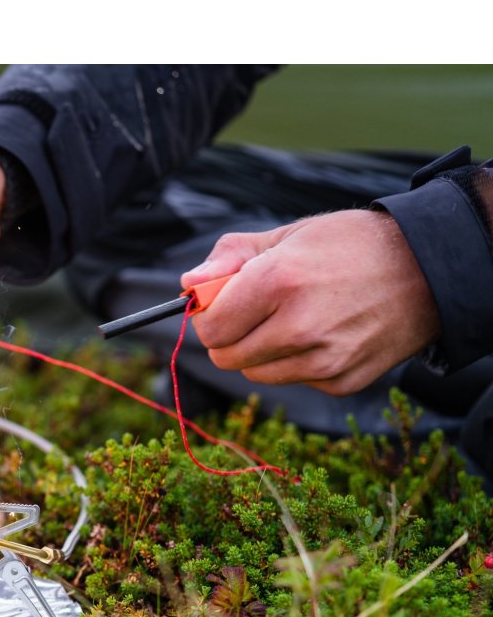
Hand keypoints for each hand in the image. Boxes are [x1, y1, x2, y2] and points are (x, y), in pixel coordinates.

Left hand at [178, 209, 440, 395]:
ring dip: (261, 352)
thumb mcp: (288, 235)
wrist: (429, 267)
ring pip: (255, 374)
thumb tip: (188, 284)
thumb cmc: (351, 245)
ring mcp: (322, 361)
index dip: (208, 315)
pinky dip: (296, 363)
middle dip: (230, 336)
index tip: (221, 303)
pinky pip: (293, 381)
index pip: (209, 326)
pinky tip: (324, 334)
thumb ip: (230, 258)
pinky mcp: (342, 381)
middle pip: (226, 357)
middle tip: (255, 312)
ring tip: (293, 319)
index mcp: (277, 282)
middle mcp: (298, 327)